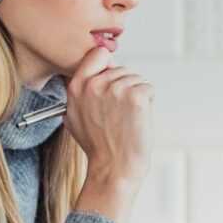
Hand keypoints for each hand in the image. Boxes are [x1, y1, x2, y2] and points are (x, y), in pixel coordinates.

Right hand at [62, 46, 153, 188]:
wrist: (113, 168)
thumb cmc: (97, 146)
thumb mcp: (73, 117)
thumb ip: (79, 93)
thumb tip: (91, 76)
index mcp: (77, 87)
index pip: (98, 54)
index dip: (108, 66)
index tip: (110, 78)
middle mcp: (95, 85)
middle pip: (121, 69)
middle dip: (124, 87)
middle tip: (118, 114)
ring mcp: (117, 89)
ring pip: (136, 78)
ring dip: (136, 96)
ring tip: (126, 119)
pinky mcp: (137, 97)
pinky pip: (148, 88)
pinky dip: (147, 101)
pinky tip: (136, 119)